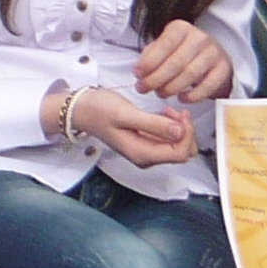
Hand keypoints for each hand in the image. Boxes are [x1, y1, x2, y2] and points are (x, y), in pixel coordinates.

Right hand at [70, 90, 200, 166]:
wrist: (80, 110)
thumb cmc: (98, 110)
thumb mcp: (125, 114)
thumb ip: (153, 124)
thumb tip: (180, 132)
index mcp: (142, 154)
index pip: (179, 153)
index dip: (186, 134)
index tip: (180, 113)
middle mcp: (146, 157)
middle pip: (182, 152)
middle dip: (185, 132)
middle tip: (174, 111)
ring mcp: (146, 151)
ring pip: (177, 146)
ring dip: (178, 128)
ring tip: (166, 110)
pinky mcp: (145, 143)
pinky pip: (167, 140)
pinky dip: (170, 127)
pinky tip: (162, 113)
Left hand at [133, 17, 235, 103]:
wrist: (213, 56)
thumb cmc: (181, 51)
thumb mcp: (164, 47)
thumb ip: (151, 55)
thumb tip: (139, 71)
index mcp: (180, 28)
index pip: (163, 45)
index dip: (149, 62)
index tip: (137, 75)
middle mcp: (199, 37)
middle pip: (176, 62)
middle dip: (156, 78)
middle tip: (143, 89)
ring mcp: (214, 52)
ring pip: (190, 74)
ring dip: (172, 87)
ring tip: (160, 94)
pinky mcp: (224, 68)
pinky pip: (208, 85)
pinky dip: (193, 95)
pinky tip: (182, 98)